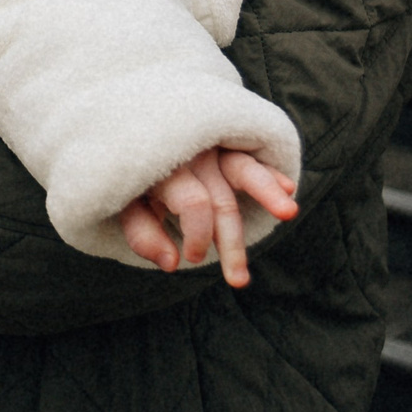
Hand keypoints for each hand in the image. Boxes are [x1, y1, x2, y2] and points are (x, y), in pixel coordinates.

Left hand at [118, 147, 299, 287]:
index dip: (199, 235)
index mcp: (163, 168)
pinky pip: (251, 158)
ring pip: (244, 170)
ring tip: (288, 212)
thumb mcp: (123, 205)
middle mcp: (190, 154)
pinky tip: (288, 188)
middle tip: (239, 282)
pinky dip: (270, 173)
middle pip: (221, 202)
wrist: (126, 130)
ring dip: (267, 192)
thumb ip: (142, 234)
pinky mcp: (227, 144)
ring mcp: (212, 146)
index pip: (194, 204)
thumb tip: (171, 264)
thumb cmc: (130, 179)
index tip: (193, 258)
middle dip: (232, 244)